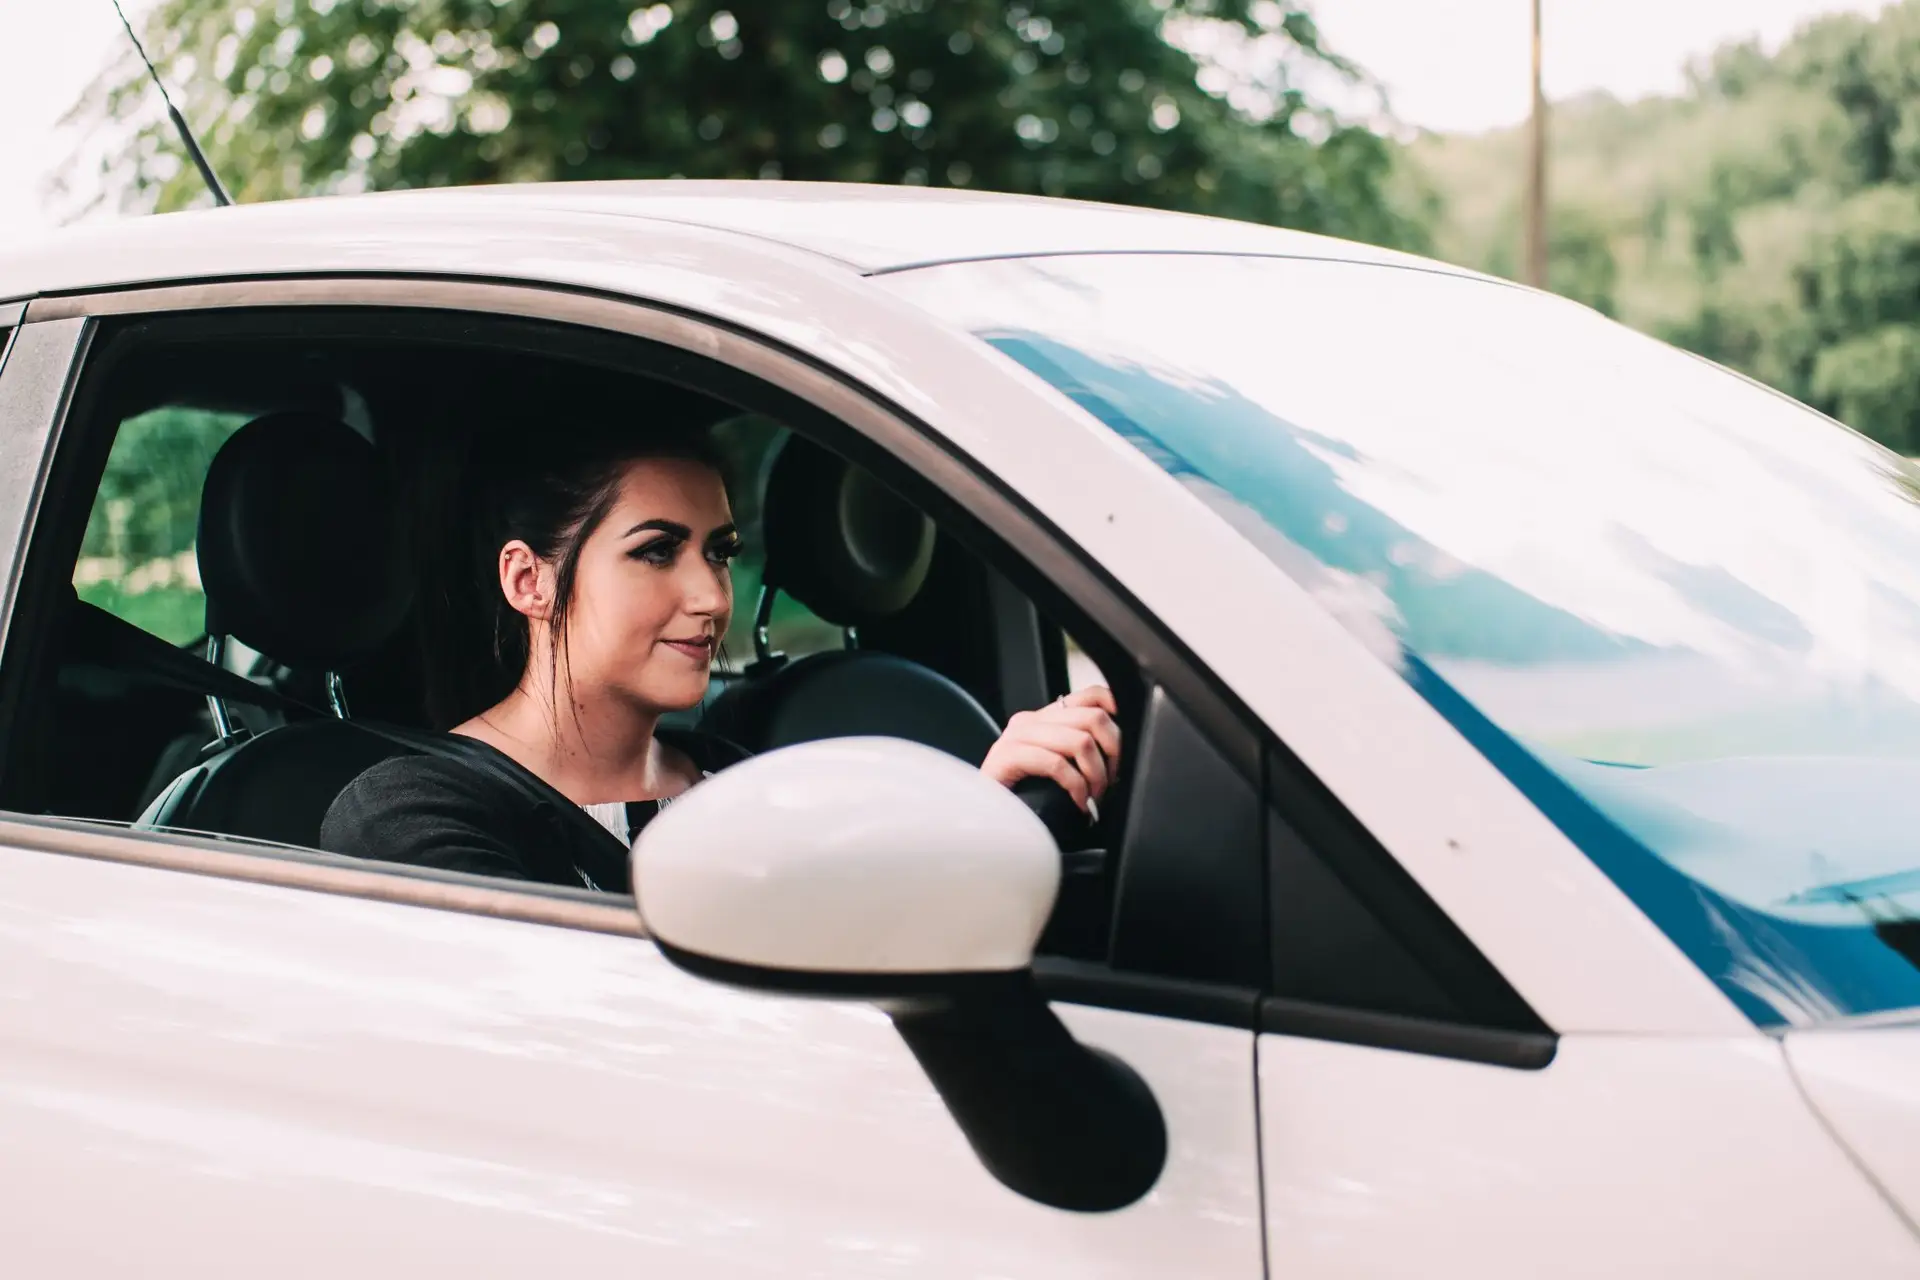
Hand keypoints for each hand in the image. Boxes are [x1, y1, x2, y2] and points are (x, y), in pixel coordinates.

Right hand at [980, 685, 1121, 812]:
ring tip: (1093, 797)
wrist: (983, 818)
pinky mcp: (1007, 757)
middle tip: (1110, 782)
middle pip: (1092, 718)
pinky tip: (1077, 803)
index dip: (1117, 714)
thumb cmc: (1024, 799)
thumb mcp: (1058, 768)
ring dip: (1096, 775)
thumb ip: (1079, 752)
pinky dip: (1076, 787)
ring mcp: (1016, 737)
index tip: (1126, 746)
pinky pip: (1057, 764)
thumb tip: (1119, 754)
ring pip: (1080, 741)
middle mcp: (1030, 721)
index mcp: (1044, 718)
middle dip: (1113, 754)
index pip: (1091, 696)